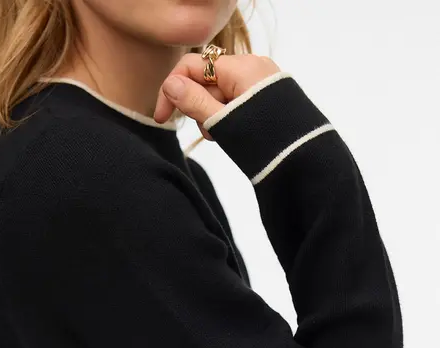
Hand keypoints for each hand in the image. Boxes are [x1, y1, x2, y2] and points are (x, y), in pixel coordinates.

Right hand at [152, 51, 280, 139]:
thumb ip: (194, 102)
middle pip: (207, 80)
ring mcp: (263, 81)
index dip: (172, 90)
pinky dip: (229, 115)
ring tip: (227, 137)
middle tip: (210, 133)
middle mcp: (253, 67)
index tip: (162, 119)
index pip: (193, 66)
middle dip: (199, 107)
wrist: (305, 161)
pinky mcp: (269, 96)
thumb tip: (170, 84)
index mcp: (241, 67)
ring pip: (221, 92)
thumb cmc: (265, 143)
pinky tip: (237, 134)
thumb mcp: (224, 123)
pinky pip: (238, 99)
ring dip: (214, 115)